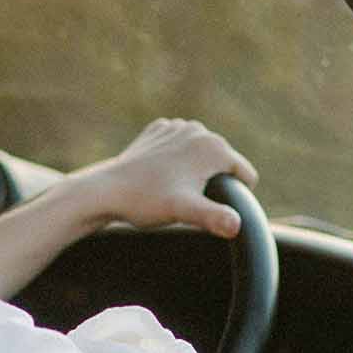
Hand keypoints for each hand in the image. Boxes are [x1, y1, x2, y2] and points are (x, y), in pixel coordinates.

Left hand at [64, 119, 259, 237]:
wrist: (106, 189)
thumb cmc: (147, 201)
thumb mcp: (185, 212)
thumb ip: (214, 217)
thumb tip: (237, 225)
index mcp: (214, 147)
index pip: (246, 175)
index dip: (236, 197)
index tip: (209, 208)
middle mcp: (199, 130)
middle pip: (224, 164)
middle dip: (214, 183)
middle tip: (186, 200)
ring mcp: (178, 127)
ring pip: (202, 155)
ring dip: (195, 172)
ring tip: (172, 189)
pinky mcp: (159, 130)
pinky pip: (180, 148)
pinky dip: (175, 161)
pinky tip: (159, 176)